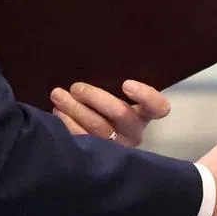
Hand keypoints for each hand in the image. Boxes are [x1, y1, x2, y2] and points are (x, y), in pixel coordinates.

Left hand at [50, 79, 169, 145]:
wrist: (95, 138)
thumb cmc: (105, 108)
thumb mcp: (115, 96)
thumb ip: (111, 85)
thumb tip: (91, 60)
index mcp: (144, 115)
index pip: (157, 107)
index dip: (145, 96)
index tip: (126, 84)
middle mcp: (134, 132)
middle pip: (120, 113)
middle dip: (95, 97)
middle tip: (75, 87)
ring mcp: (117, 147)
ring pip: (98, 127)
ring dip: (75, 109)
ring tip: (58, 95)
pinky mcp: (98, 155)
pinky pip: (83, 139)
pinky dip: (68, 124)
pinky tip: (58, 113)